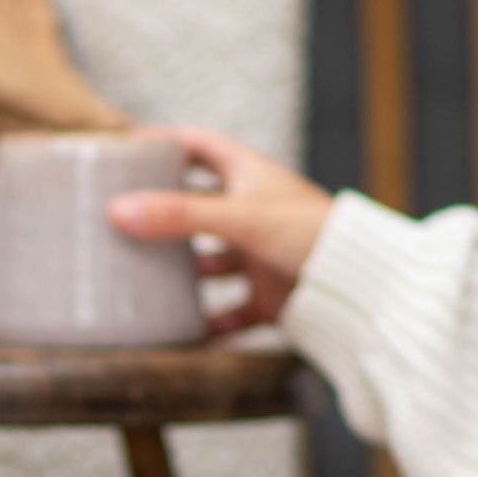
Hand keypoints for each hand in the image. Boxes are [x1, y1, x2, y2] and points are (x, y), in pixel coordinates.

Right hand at [105, 126, 334, 334]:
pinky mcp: (270, 293)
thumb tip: (118, 211)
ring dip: (183, 272)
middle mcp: (254, 212)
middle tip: (123, 219)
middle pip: (199, 207)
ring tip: (143, 279)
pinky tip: (185, 333)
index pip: (199, 147)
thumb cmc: (309, 232)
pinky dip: (210, 323)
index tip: (129, 148)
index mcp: (250, 176)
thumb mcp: (237, 217)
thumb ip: (178, 215)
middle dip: (164, 214)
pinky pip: (232, 310)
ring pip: (212, 261)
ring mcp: (261, 254)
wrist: (360, 283)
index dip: (166, 143)